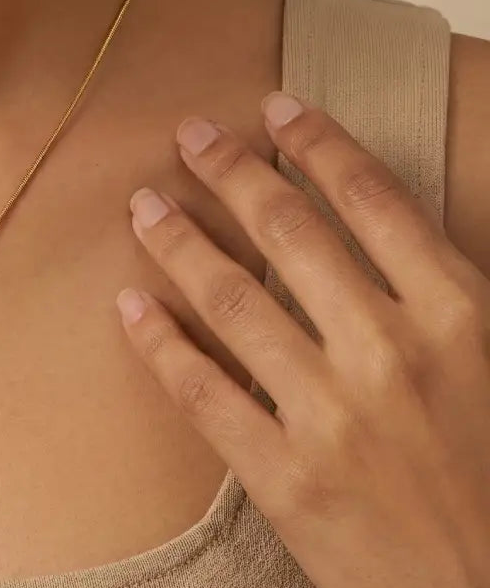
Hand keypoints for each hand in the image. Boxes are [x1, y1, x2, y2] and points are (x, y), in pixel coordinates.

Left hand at [115, 90, 489, 587]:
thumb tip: (397, 233)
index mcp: (459, 315)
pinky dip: (160, 342)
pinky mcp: (285, 477)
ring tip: (144, 206)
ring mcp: (331, 414)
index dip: (316, 145)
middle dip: (232, 172)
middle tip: (190, 136)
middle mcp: (390, 350)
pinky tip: (129, 306)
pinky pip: (203, 391)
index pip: (371, 200)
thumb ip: (448, 297)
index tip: (274, 110)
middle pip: (289, 233)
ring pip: (233, 299)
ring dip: (180, 241)